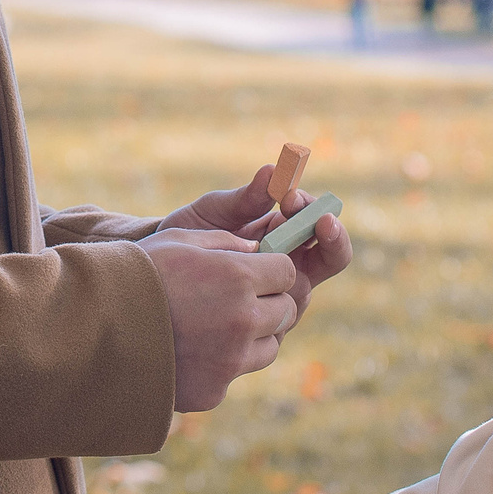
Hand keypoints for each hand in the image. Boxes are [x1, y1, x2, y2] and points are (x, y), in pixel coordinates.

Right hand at [136, 227, 297, 412]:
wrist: (91, 329)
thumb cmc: (134, 274)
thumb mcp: (178, 239)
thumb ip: (225, 241)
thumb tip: (256, 251)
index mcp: (239, 277)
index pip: (288, 273)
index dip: (272, 269)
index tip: (254, 270)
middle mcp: (243, 321)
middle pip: (286, 311)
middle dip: (268, 301)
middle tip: (235, 297)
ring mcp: (230, 361)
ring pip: (269, 346)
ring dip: (254, 334)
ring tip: (214, 324)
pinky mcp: (215, 391)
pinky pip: (236, 373)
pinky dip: (223, 362)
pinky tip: (191, 350)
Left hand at [160, 164, 353, 327]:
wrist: (160, 275)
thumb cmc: (191, 235)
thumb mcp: (215, 211)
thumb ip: (245, 198)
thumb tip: (272, 170)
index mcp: (284, 232)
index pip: (318, 220)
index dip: (311, 207)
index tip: (289, 198)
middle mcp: (291, 264)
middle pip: (332, 253)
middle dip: (332, 235)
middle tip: (321, 220)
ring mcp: (281, 295)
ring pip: (307, 285)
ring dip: (295, 267)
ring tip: (271, 255)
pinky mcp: (268, 324)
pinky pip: (282, 316)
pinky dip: (275, 299)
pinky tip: (252, 290)